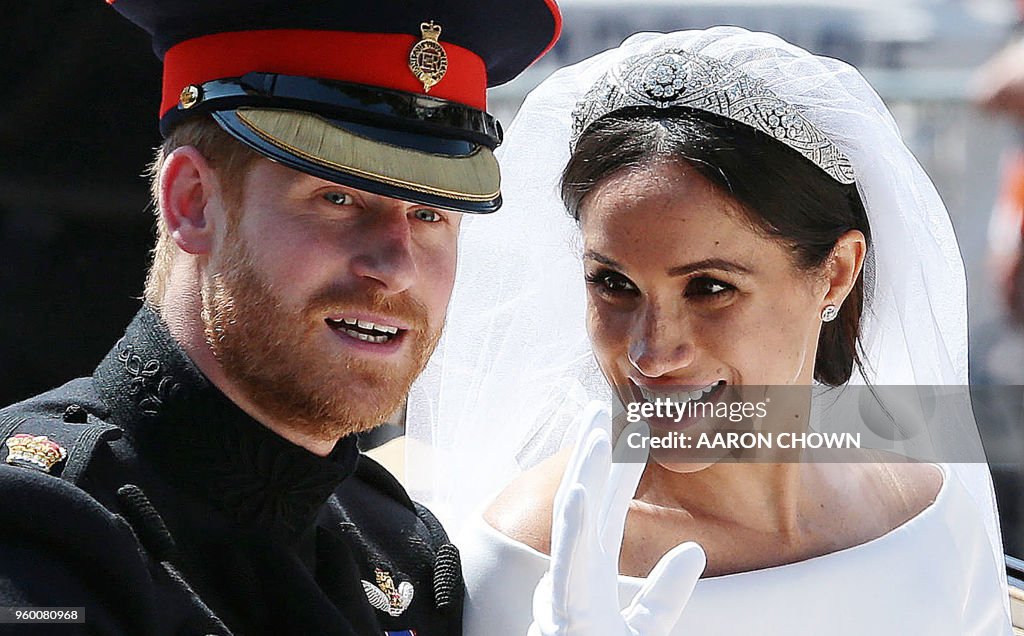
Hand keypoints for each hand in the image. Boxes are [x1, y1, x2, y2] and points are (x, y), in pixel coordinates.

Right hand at [528, 402, 705, 635]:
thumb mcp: (645, 627)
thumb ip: (665, 593)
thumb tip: (694, 552)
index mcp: (594, 566)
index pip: (610, 504)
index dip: (619, 464)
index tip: (630, 424)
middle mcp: (577, 568)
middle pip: (588, 498)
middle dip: (593, 451)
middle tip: (601, 404)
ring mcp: (566, 587)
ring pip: (574, 520)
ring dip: (583, 474)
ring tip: (594, 432)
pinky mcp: (563, 611)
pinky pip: (569, 566)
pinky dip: (573, 529)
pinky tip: (580, 494)